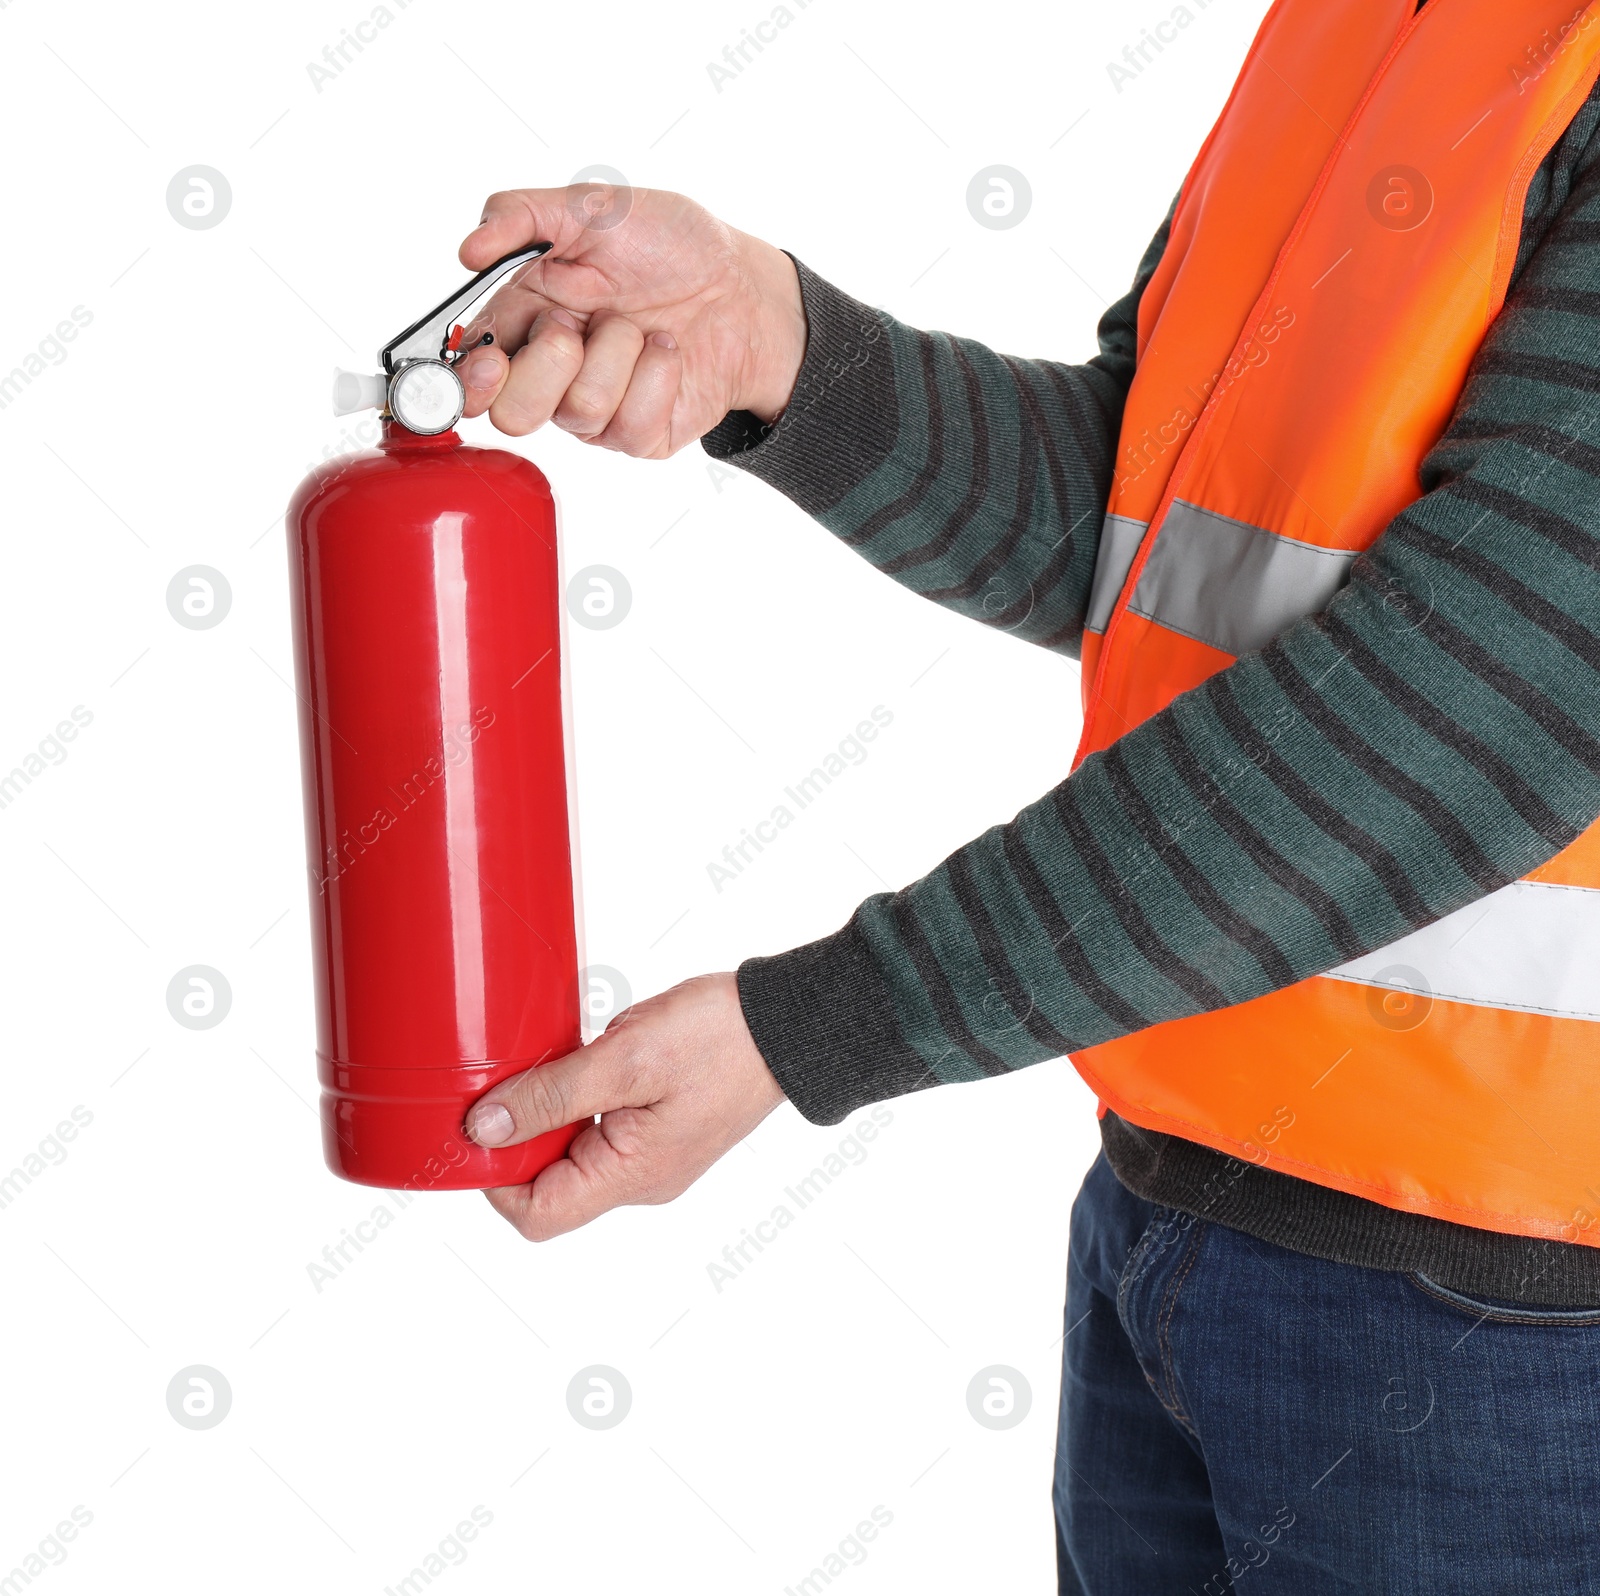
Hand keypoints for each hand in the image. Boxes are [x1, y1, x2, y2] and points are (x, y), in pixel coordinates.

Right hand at [454, 184, 806, 455]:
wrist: (741, 284)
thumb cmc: (668, 247)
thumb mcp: (591, 208)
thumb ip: (522, 216)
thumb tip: (468, 249)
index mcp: (524, 323)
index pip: (471, 377)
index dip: (469, 379)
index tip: (488, 360)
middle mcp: (554, 375)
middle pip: (513, 414)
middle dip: (548, 364)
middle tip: (576, 323)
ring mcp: (597, 411)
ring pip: (578, 412)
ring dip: (617, 353)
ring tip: (639, 326)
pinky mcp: (640, 435)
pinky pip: (631, 423)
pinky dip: (656, 373)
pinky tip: (666, 350)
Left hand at [466, 973, 786, 1239]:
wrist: (788, 1022)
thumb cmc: (719, 1038)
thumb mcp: (626, 1058)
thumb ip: (551, 1096)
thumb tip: (484, 1129)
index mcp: (632, 1176)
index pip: (536, 1214)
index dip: (494, 1176)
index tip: (478, 1122)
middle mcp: (640, 1180)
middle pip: (549, 1184)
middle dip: (519, 1135)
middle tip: (510, 1076)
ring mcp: (653, 1157)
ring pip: (572, 1154)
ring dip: (549, 1112)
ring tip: (550, 1061)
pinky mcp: (660, 1130)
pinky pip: (600, 1130)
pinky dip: (577, 1100)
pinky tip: (581, 1060)